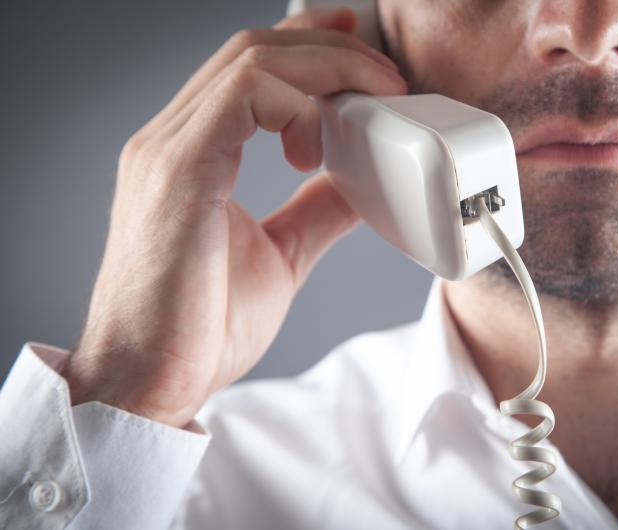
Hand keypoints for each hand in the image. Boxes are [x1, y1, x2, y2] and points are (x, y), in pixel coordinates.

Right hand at [62, 8, 406, 427]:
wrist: (151, 383)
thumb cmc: (200, 328)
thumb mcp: (280, 254)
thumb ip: (315, 211)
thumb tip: (360, 183)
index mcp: (192, 153)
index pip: (249, 69)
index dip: (311, 48)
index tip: (364, 62)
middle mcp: (172, 139)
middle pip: (254, 49)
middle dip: (330, 48)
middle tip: (384, 76)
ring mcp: (169, 151)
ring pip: (252, 60)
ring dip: (325, 69)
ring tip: (367, 106)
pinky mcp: (179, 171)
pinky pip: (245, 95)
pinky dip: (297, 103)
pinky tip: (318, 147)